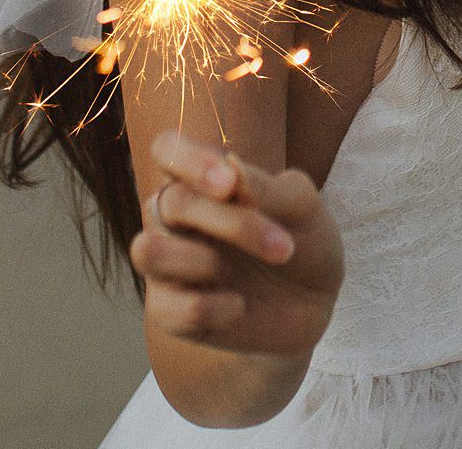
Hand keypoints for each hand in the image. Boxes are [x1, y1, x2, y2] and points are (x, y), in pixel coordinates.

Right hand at [130, 130, 344, 358]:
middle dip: (232, 224)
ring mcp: (167, 266)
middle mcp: (176, 219)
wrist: (315, 307)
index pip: (168, 149)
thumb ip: (270, 188)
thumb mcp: (305, 212)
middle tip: (284, 247)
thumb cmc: (305, 245)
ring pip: (146, 250)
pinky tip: (237, 307)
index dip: (188, 160)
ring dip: (201, 261)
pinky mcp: (168, 312)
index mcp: (204, 182)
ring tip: (236, 274)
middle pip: (171, 201)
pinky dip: (210, 308)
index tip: (229, 184)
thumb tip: (232, 165)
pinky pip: (164, 307)